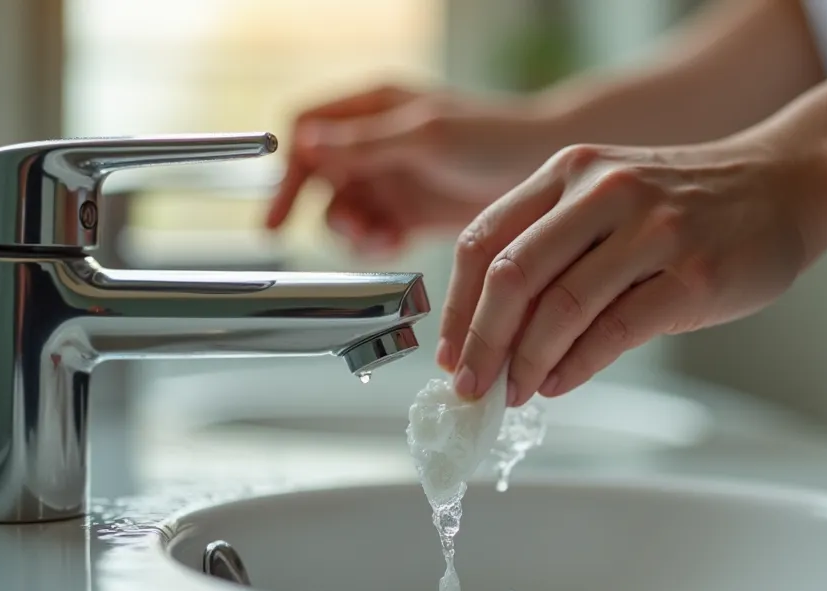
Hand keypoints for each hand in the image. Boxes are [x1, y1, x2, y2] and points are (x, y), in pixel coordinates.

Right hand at [265, 85, 559, 255]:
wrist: (546, 172)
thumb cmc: (497, 137)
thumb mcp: (426, 135)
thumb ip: (365, 144)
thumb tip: (308, 144)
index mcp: (373, 107)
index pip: (306, 131)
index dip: (288, 171)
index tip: (280, 212)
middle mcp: (375, 143)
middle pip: (319, 180)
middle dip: (328, 209)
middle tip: (355, 227)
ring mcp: (391, 180)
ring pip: (343, 213)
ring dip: (353, 232)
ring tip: (381, 237)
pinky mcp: (409, 214)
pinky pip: (372, 236)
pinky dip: (375, 246)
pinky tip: (393, 244)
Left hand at [439, 138, 826, 405]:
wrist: (785, 184)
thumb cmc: (686, 204)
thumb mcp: (608, 198)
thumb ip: (553, 248)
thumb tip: (495, 335)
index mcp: (569, 170)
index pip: (484, 240)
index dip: (457, 307)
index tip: (449, 355)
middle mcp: (604, 191)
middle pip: (512, 275)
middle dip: (482, 343)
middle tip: (471, 388)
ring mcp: (652, 230)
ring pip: (560, 308)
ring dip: (526, 363)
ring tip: (516, 392)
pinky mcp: (693, 274)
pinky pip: (615, 330)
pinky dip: (576, 367)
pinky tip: (558, 384)